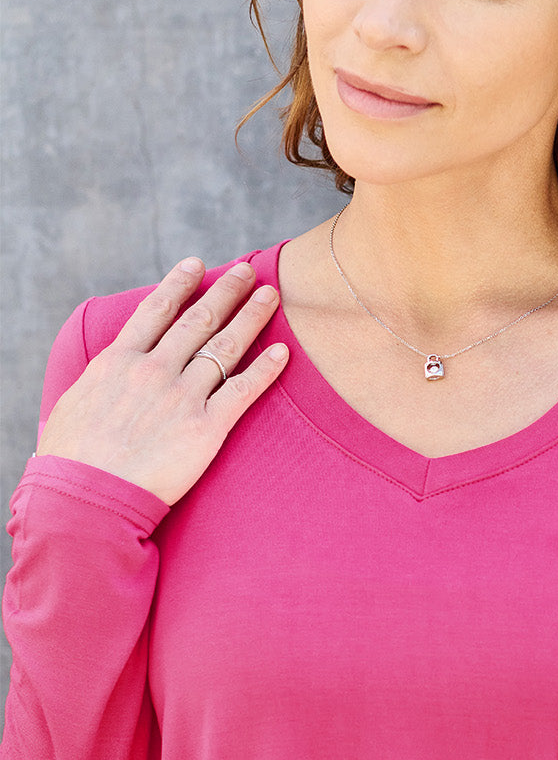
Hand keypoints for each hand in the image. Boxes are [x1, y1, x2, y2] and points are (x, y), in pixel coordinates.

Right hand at [36, 258, 288, 505]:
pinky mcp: (204, 428)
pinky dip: (265, 369)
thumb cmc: (72, 458)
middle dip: (225, 291)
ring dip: (250, 317)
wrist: (86, 496)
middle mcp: (153, 370)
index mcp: (118, 361)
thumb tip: (107, 376)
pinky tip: (282, 352)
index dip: (179, 284)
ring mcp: (181, 397)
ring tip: (269, 296)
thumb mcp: (74, 403)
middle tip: (246, 271)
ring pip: (224, 346)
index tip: (196, 264)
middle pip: (198, 320)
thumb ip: (100, 382)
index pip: (156, 311)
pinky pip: (242, 391)